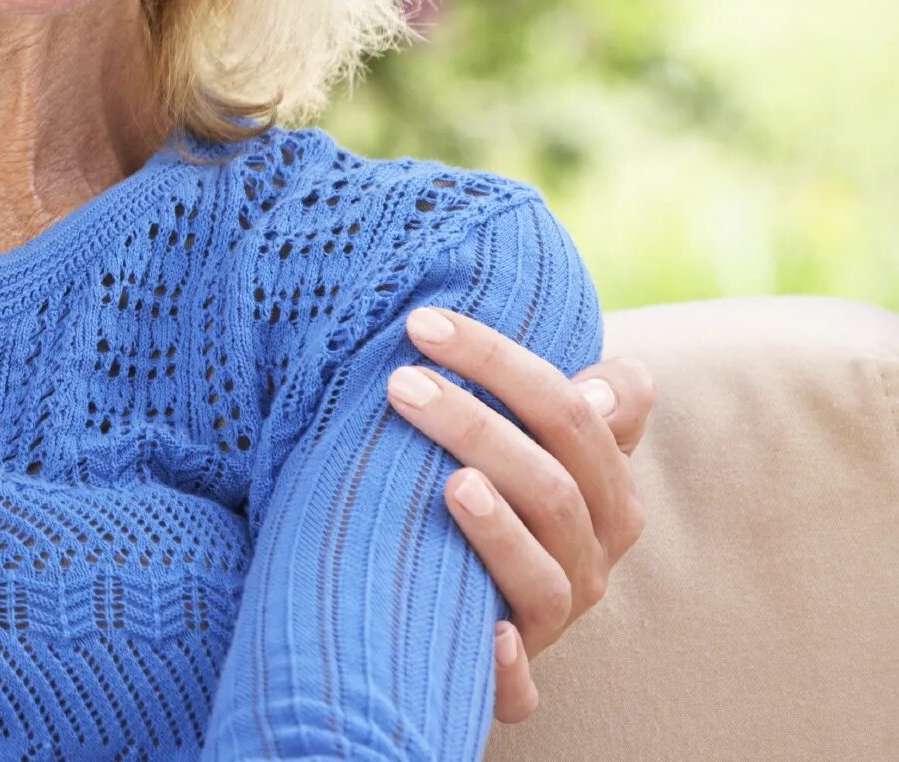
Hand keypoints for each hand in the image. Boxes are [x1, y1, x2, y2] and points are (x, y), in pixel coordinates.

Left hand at [385, 303, 656, 723]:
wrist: (460, 595)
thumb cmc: (490, 485)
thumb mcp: (529, 439)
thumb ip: (565, 403)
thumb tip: (614, 378)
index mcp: (604, 491)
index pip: (573, 413)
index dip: (502, 364)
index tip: (421, 324)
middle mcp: (590, 556)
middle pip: (553, 488)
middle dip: (476, 427)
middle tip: (399, 383)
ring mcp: (552, 618)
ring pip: (542, 575)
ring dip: (498, 530)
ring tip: (452, 485)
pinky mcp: (514, 679)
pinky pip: (522, 688)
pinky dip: (506, 667)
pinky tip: (485, 635)